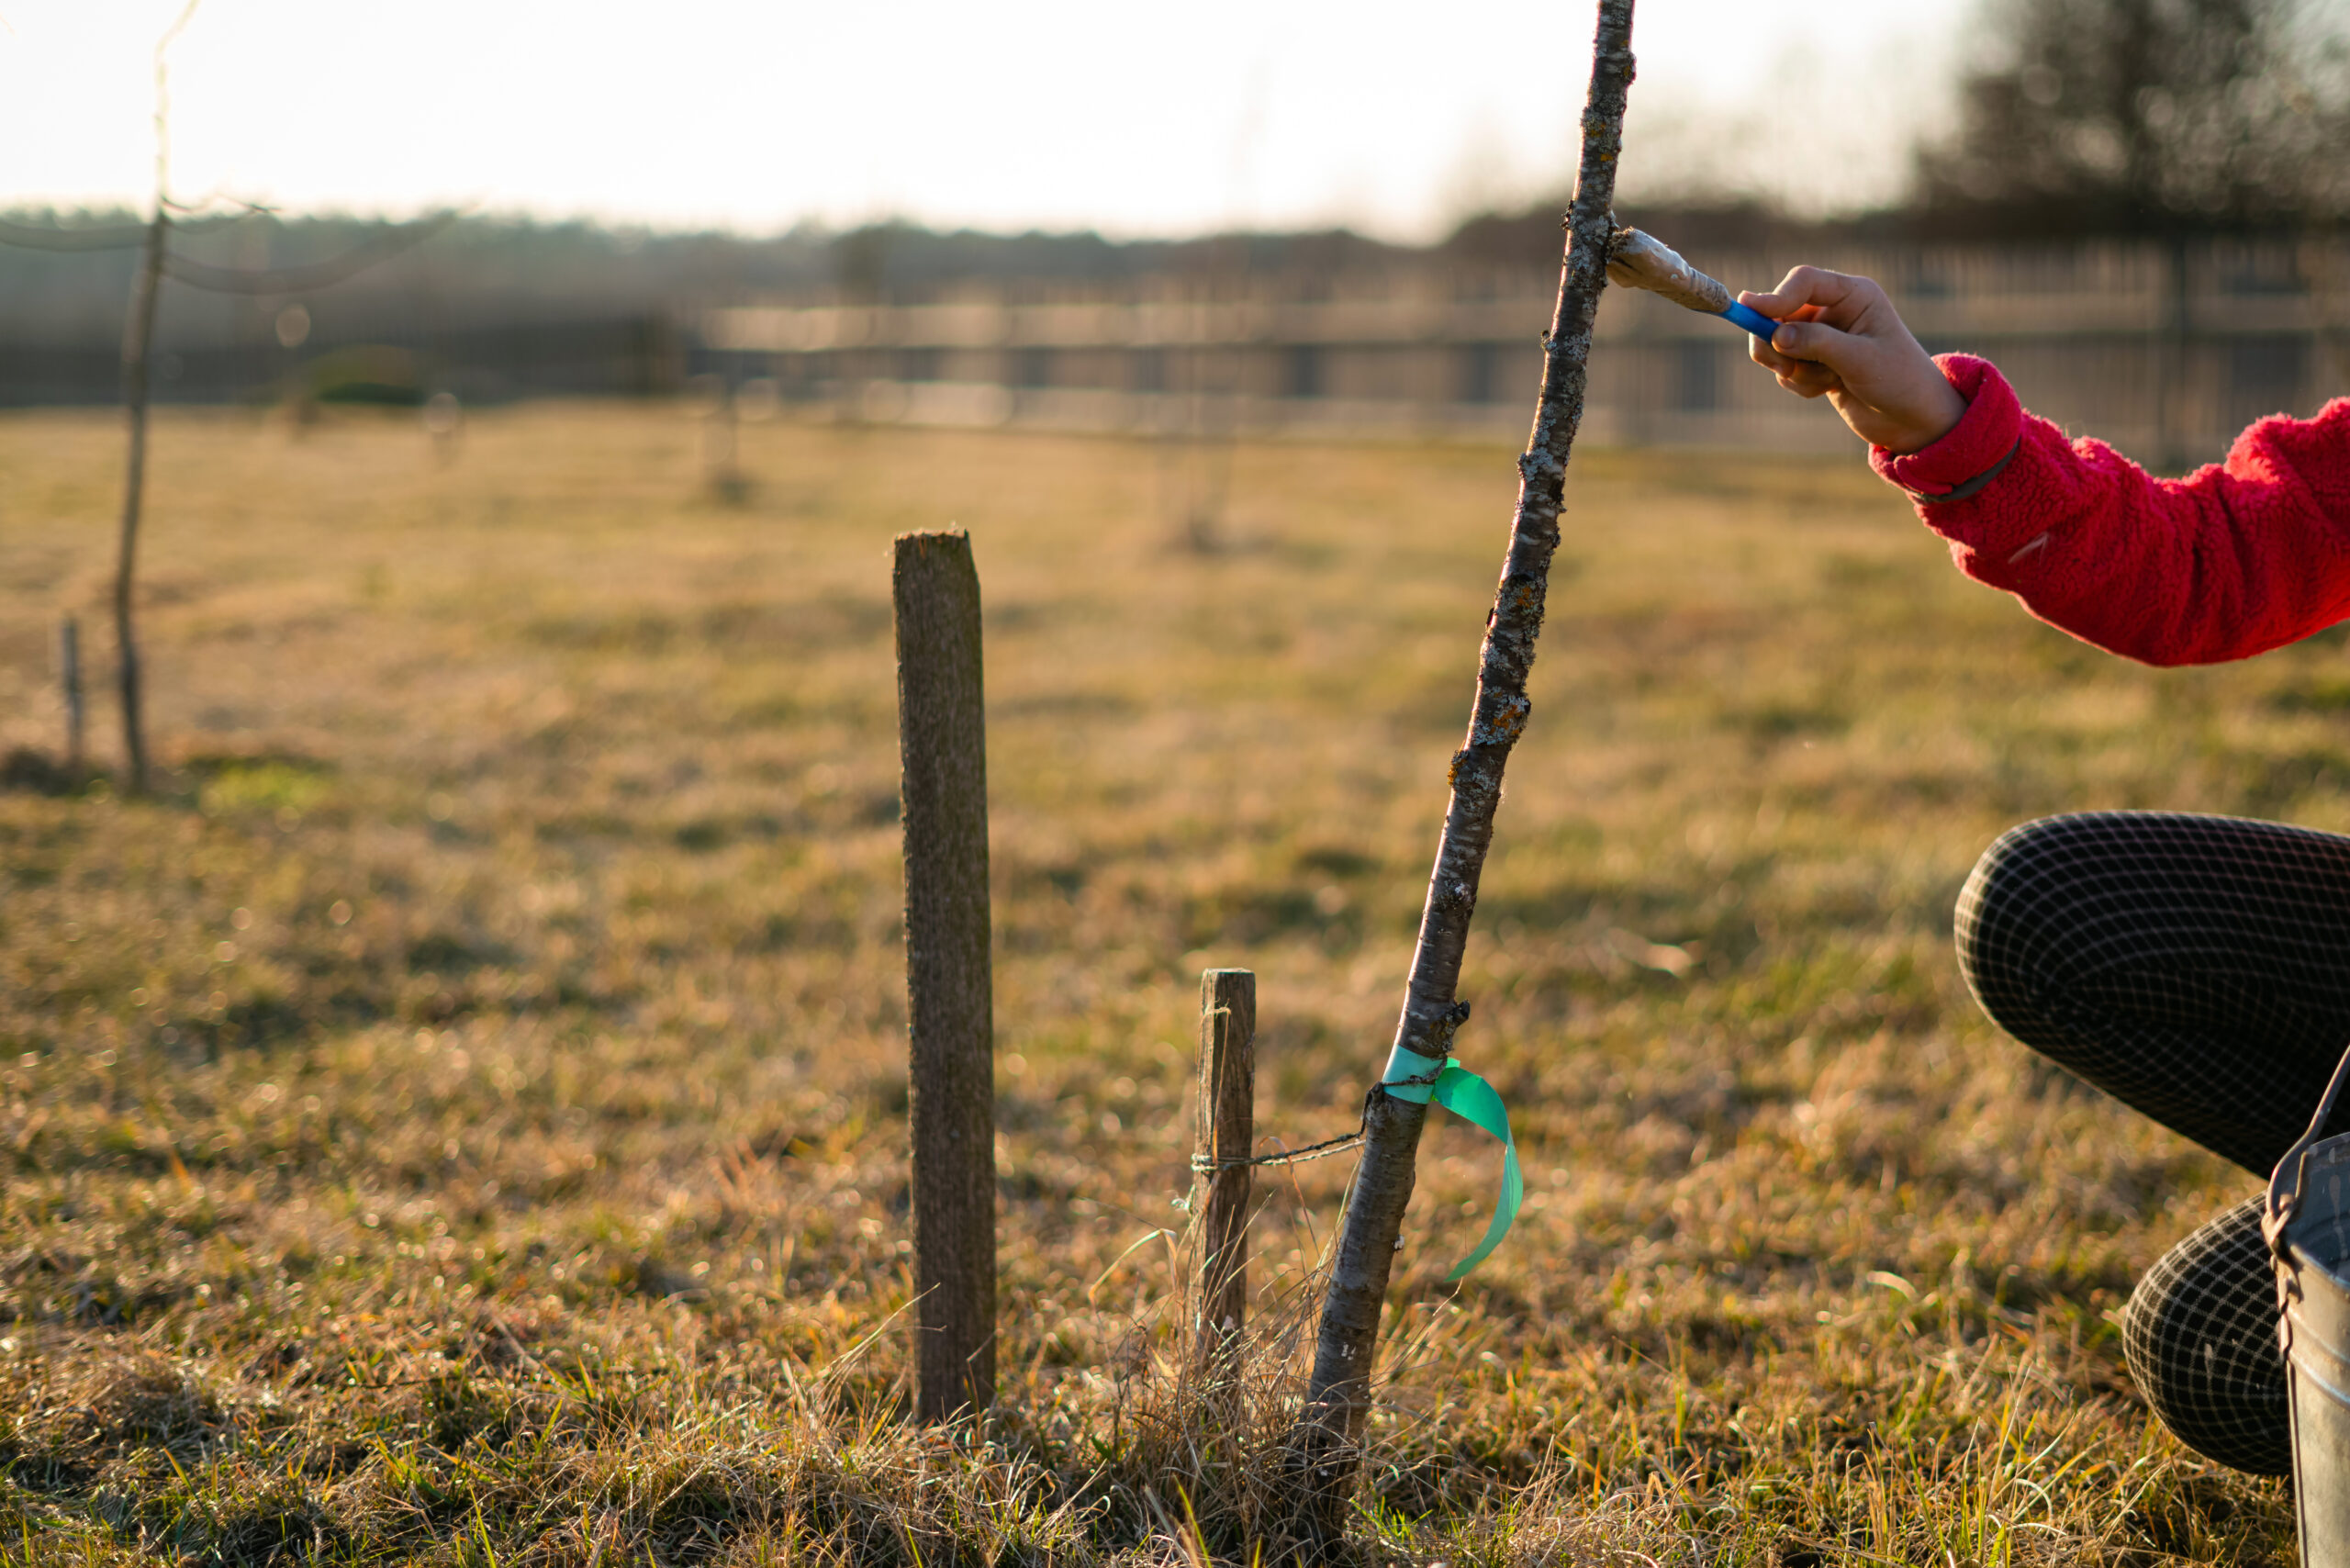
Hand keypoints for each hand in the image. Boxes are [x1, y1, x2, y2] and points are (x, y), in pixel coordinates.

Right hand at [1741, 267, 1966, 453]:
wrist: (1911, 418)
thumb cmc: (1898, 380)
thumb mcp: (1860, 360)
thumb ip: (1817, 344)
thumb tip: (1774, 335)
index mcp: (1854, 294)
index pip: (1804, 282)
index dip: (1776, 296)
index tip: (1752, 312)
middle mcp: (1834, 310)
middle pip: (1779, 312)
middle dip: (1776, 341)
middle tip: (1782, 367)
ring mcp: (1822, 336)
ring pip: (1777, 343)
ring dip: (1792, 368)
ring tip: (1824, 382)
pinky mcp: (1813, 361)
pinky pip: (1784, 368)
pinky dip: (1798, 384)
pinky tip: (1827, 390)